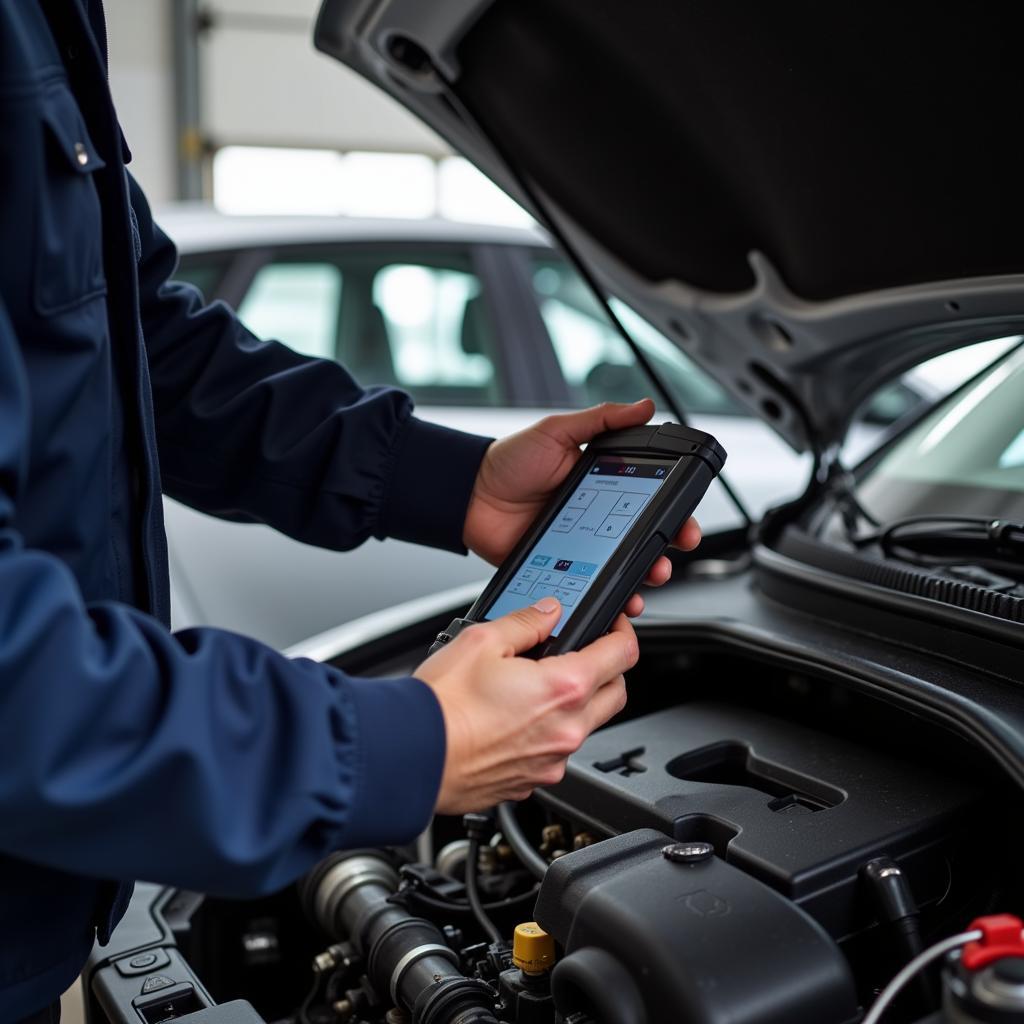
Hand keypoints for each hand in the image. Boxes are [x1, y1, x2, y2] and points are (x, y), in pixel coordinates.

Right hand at [416, 597, 635, 812]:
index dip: (622, 632)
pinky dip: (549, 733)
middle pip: (616, 694)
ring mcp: (552, 761)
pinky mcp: (532, 781)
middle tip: (583, 653)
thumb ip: (526, 622)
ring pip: (587, 726)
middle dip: (609, 670)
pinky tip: (517, 719)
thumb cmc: (442, 706)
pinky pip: (556, 752)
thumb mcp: (482, 641)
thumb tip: (549, 612)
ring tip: (537, 686)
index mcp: (564, 688)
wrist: (411, 756)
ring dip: (577, 704)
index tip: (613, 626)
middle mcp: (567, 730)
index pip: (622, 655)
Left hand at [463, 399, 701, 615]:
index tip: (687, 523)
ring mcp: (581, 545)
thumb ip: (601, 420)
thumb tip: (643, 406)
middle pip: (643, 538)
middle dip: (666, 549)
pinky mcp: (562, 567)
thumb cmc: (509, 461)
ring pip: (623, 566)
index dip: (673, 513)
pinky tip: (619, 597)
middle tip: (672, 553)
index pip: (648, 499)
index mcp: (602, 483)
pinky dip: (609, 594)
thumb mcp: (557, 432)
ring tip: (651, 576)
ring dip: (643, 575)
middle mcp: (596, 516)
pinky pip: (591, 584)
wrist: (469, 495)